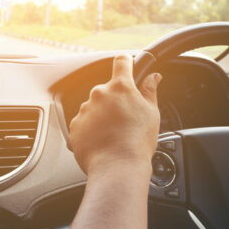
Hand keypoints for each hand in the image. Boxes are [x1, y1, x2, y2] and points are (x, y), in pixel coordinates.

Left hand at [69, 54, 161, 176]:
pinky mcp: (75, 125)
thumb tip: (153, 77)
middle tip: (125, 118)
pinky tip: (103, 140)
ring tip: (114, 134)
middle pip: (107, 89)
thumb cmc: (137, 142)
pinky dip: (91, 128)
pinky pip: (84, 122)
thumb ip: (150, 91)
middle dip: (115, 100)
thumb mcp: (151, 113)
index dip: (126, 62)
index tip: (128, 66)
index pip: (122, 61)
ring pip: (94, 107)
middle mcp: (99, 94)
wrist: (116, 167)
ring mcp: (84, 109)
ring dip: (102, 115)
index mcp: (120, 87)